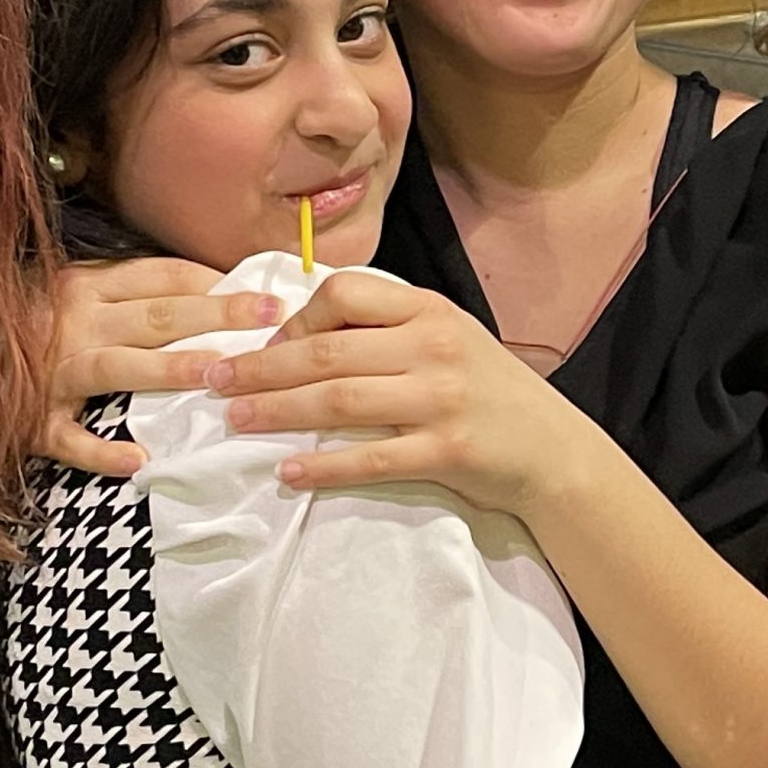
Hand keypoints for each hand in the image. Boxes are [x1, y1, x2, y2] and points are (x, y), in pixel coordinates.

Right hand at [46, 258, 284, 476]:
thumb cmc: (26, 326)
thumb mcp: (74, 295)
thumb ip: (129, 294)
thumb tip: (209, 294)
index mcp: (86, 286)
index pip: (161, 277)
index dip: (214, 283)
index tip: (265, 292)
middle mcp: (72, 322)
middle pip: (154, 316)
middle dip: (216, 314)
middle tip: (269, 317)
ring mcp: (51, 373)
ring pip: (117, 366)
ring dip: (166, 369)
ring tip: (215, 374)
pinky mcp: (32, 421)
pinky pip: (68, 438)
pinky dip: (99, 451)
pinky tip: (136, 460)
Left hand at [205, 269, 584, 516]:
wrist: (554, 450)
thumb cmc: (490, 394)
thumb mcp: (447, 340)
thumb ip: (389, 330)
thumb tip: (304, 332)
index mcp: (428, 311)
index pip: (344, 295)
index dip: (293, 319)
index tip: (262, 344)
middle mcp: (432, 346)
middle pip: (326, 352)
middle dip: (260, 366)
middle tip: (213, 380)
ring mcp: (441, 398)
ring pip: (338, 401)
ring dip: (276, 410)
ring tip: (234, 420)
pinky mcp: (447, 450)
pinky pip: (370, 458)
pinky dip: (323, 465)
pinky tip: (288, 473)